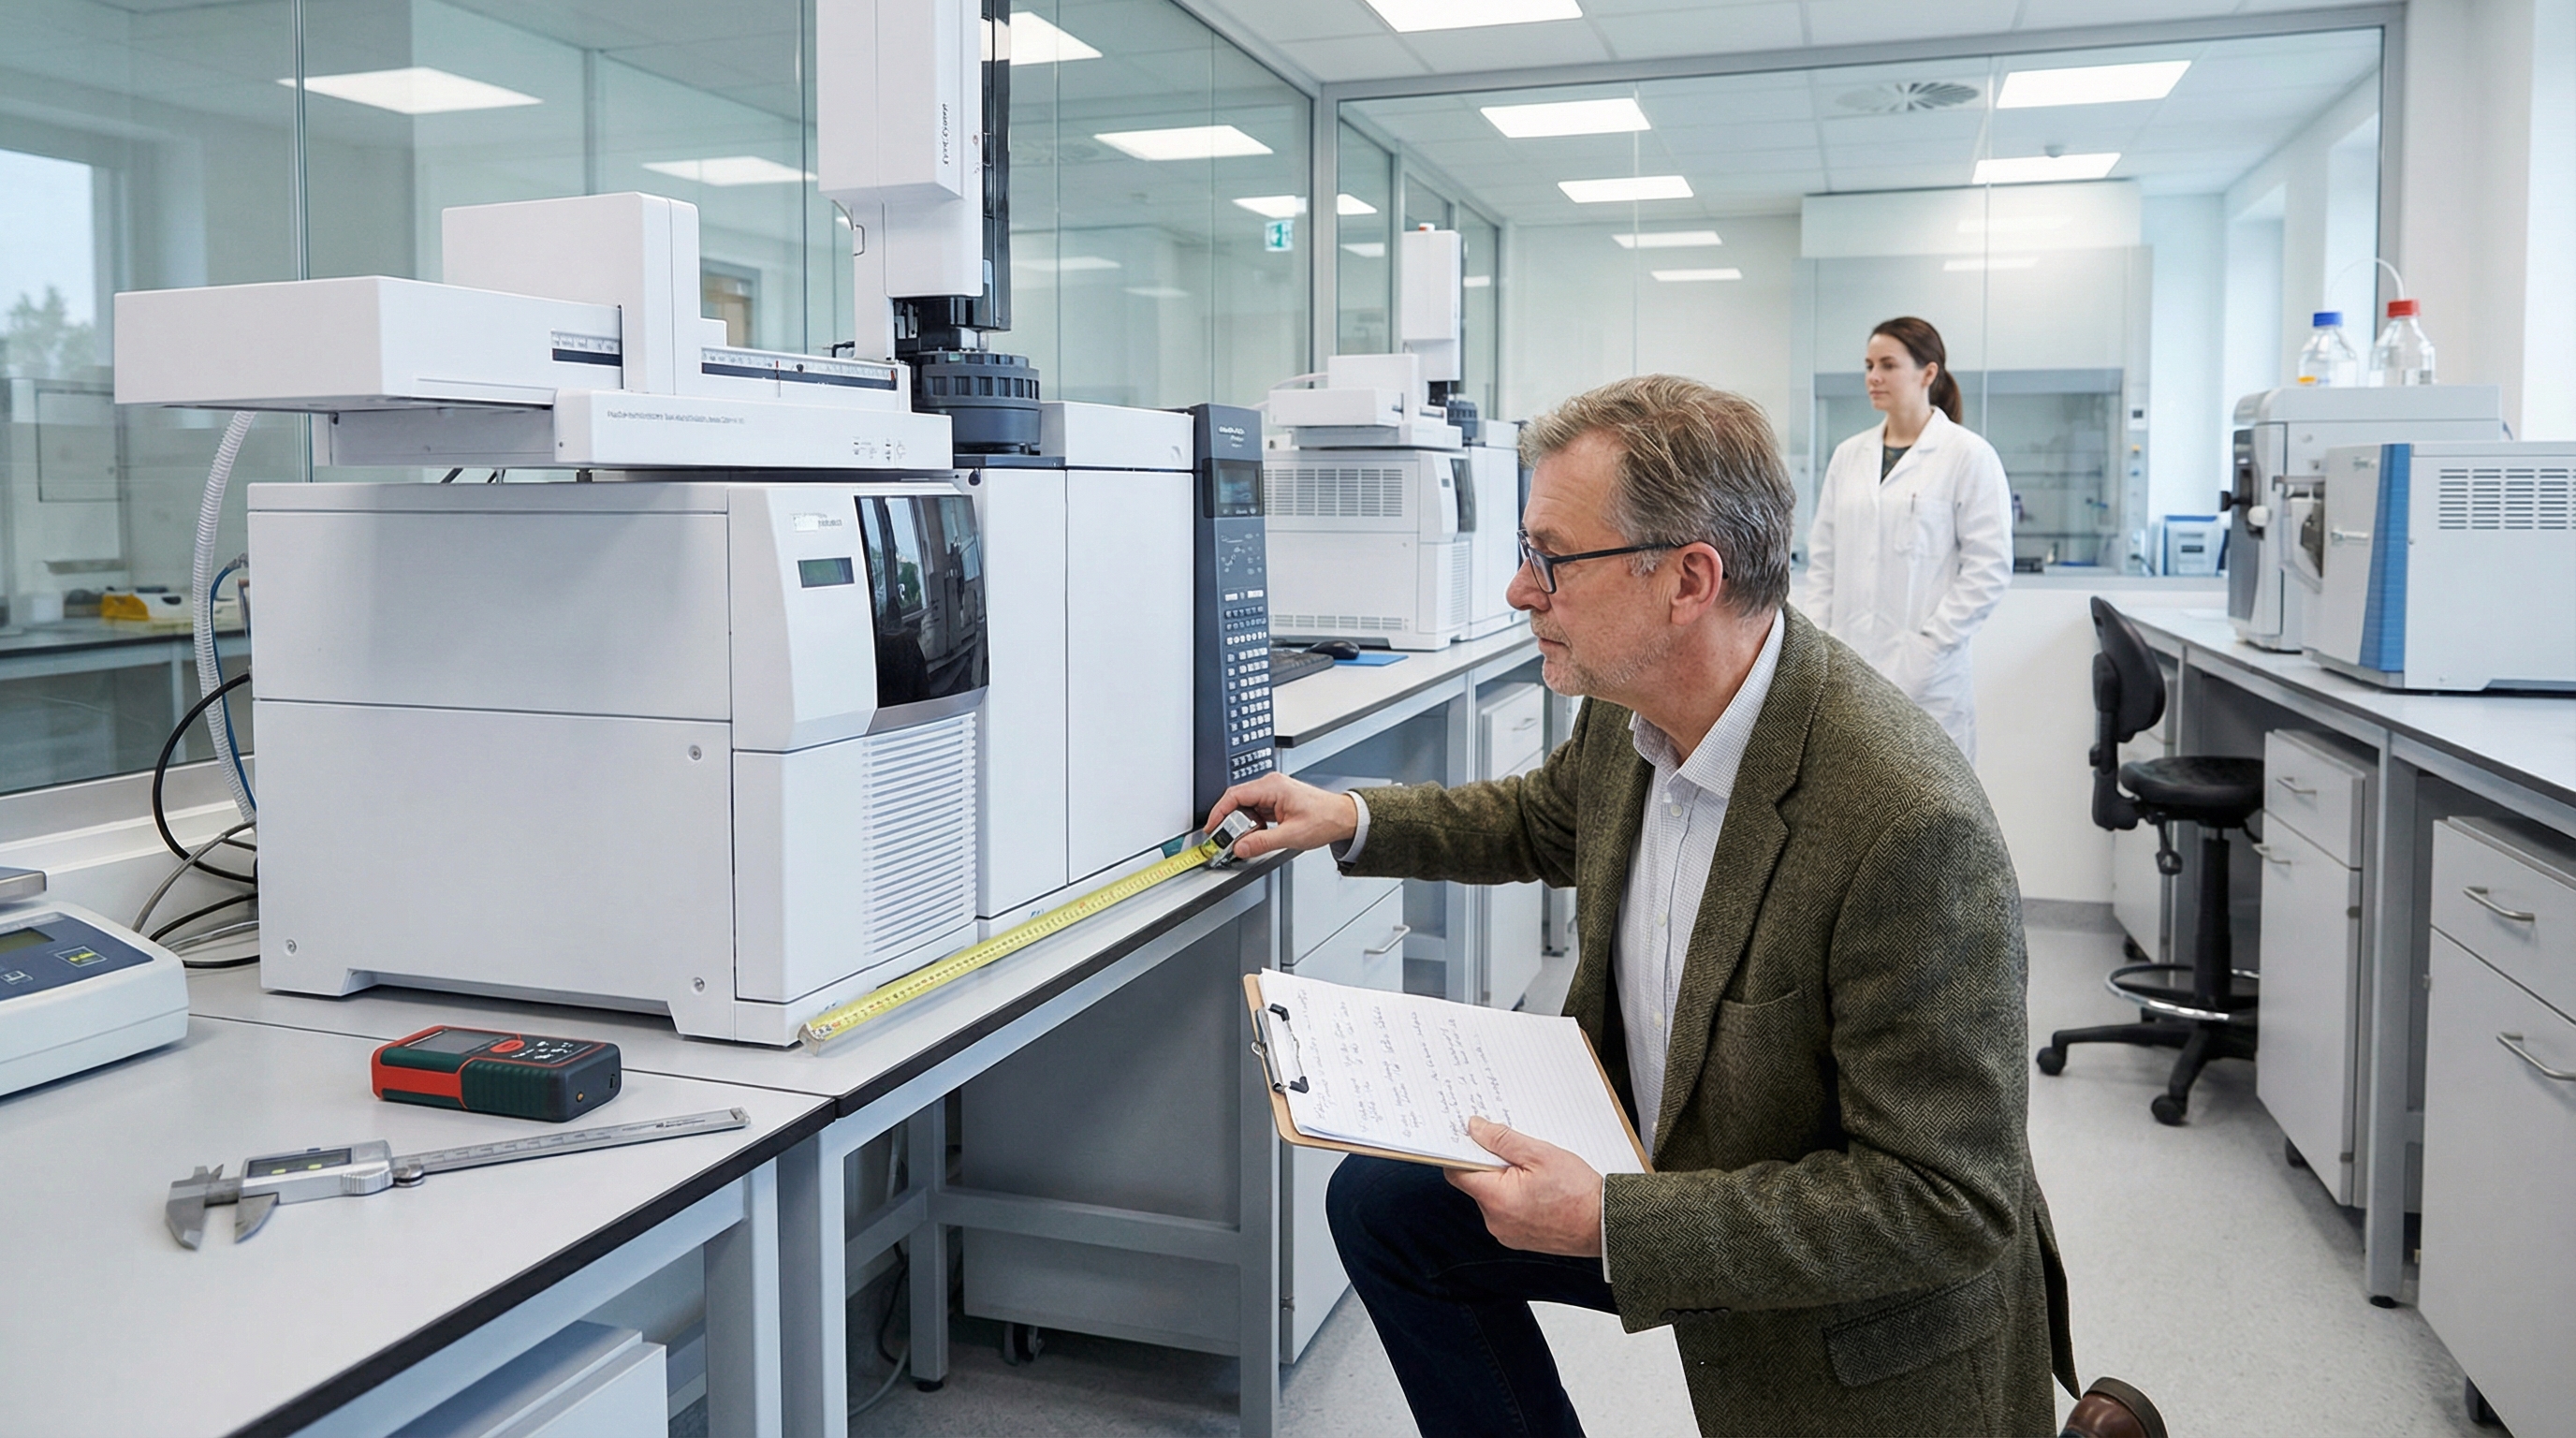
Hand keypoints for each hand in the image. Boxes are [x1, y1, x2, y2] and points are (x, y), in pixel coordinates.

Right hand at [1203, 773, 1358, 860]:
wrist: (1344, 818)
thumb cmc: (1326, 819)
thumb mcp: (1291, 836)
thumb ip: (1262, 842)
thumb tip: (1240, 847)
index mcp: (1273, 787)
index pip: (1235, 795)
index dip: (1219, 812)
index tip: (1211, 828)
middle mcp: (1271, 786)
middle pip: (1238, 801)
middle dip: (1230, 822)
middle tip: (1227, 841)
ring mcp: (1274, 793)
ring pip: (1246, 808)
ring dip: (1242, 825)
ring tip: (1246, 841)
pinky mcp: (1276, 802)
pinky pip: (1256, 812)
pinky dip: (1252, 825)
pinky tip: (1257, 836)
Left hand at [1446, 1116, 1602, 1256]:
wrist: (1604, 1225)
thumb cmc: (1578, 1192)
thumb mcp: (1539, 1153)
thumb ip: (1501, 1139)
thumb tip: (1475, 1129)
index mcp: (1496, 1199)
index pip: (1457, 1172)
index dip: (1462, 1152)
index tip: (1473, 1138)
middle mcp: (1495, 1221)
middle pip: (1476, 1184)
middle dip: (1490, 1165)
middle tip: (1517, 1153)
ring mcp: (1506, 1233)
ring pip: (1492, 1197)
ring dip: (1505, 1181)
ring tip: (1534, 1174)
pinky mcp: (1518, 1238)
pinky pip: (1505, 1211)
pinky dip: (1515, 1198)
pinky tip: (1538, 1190)